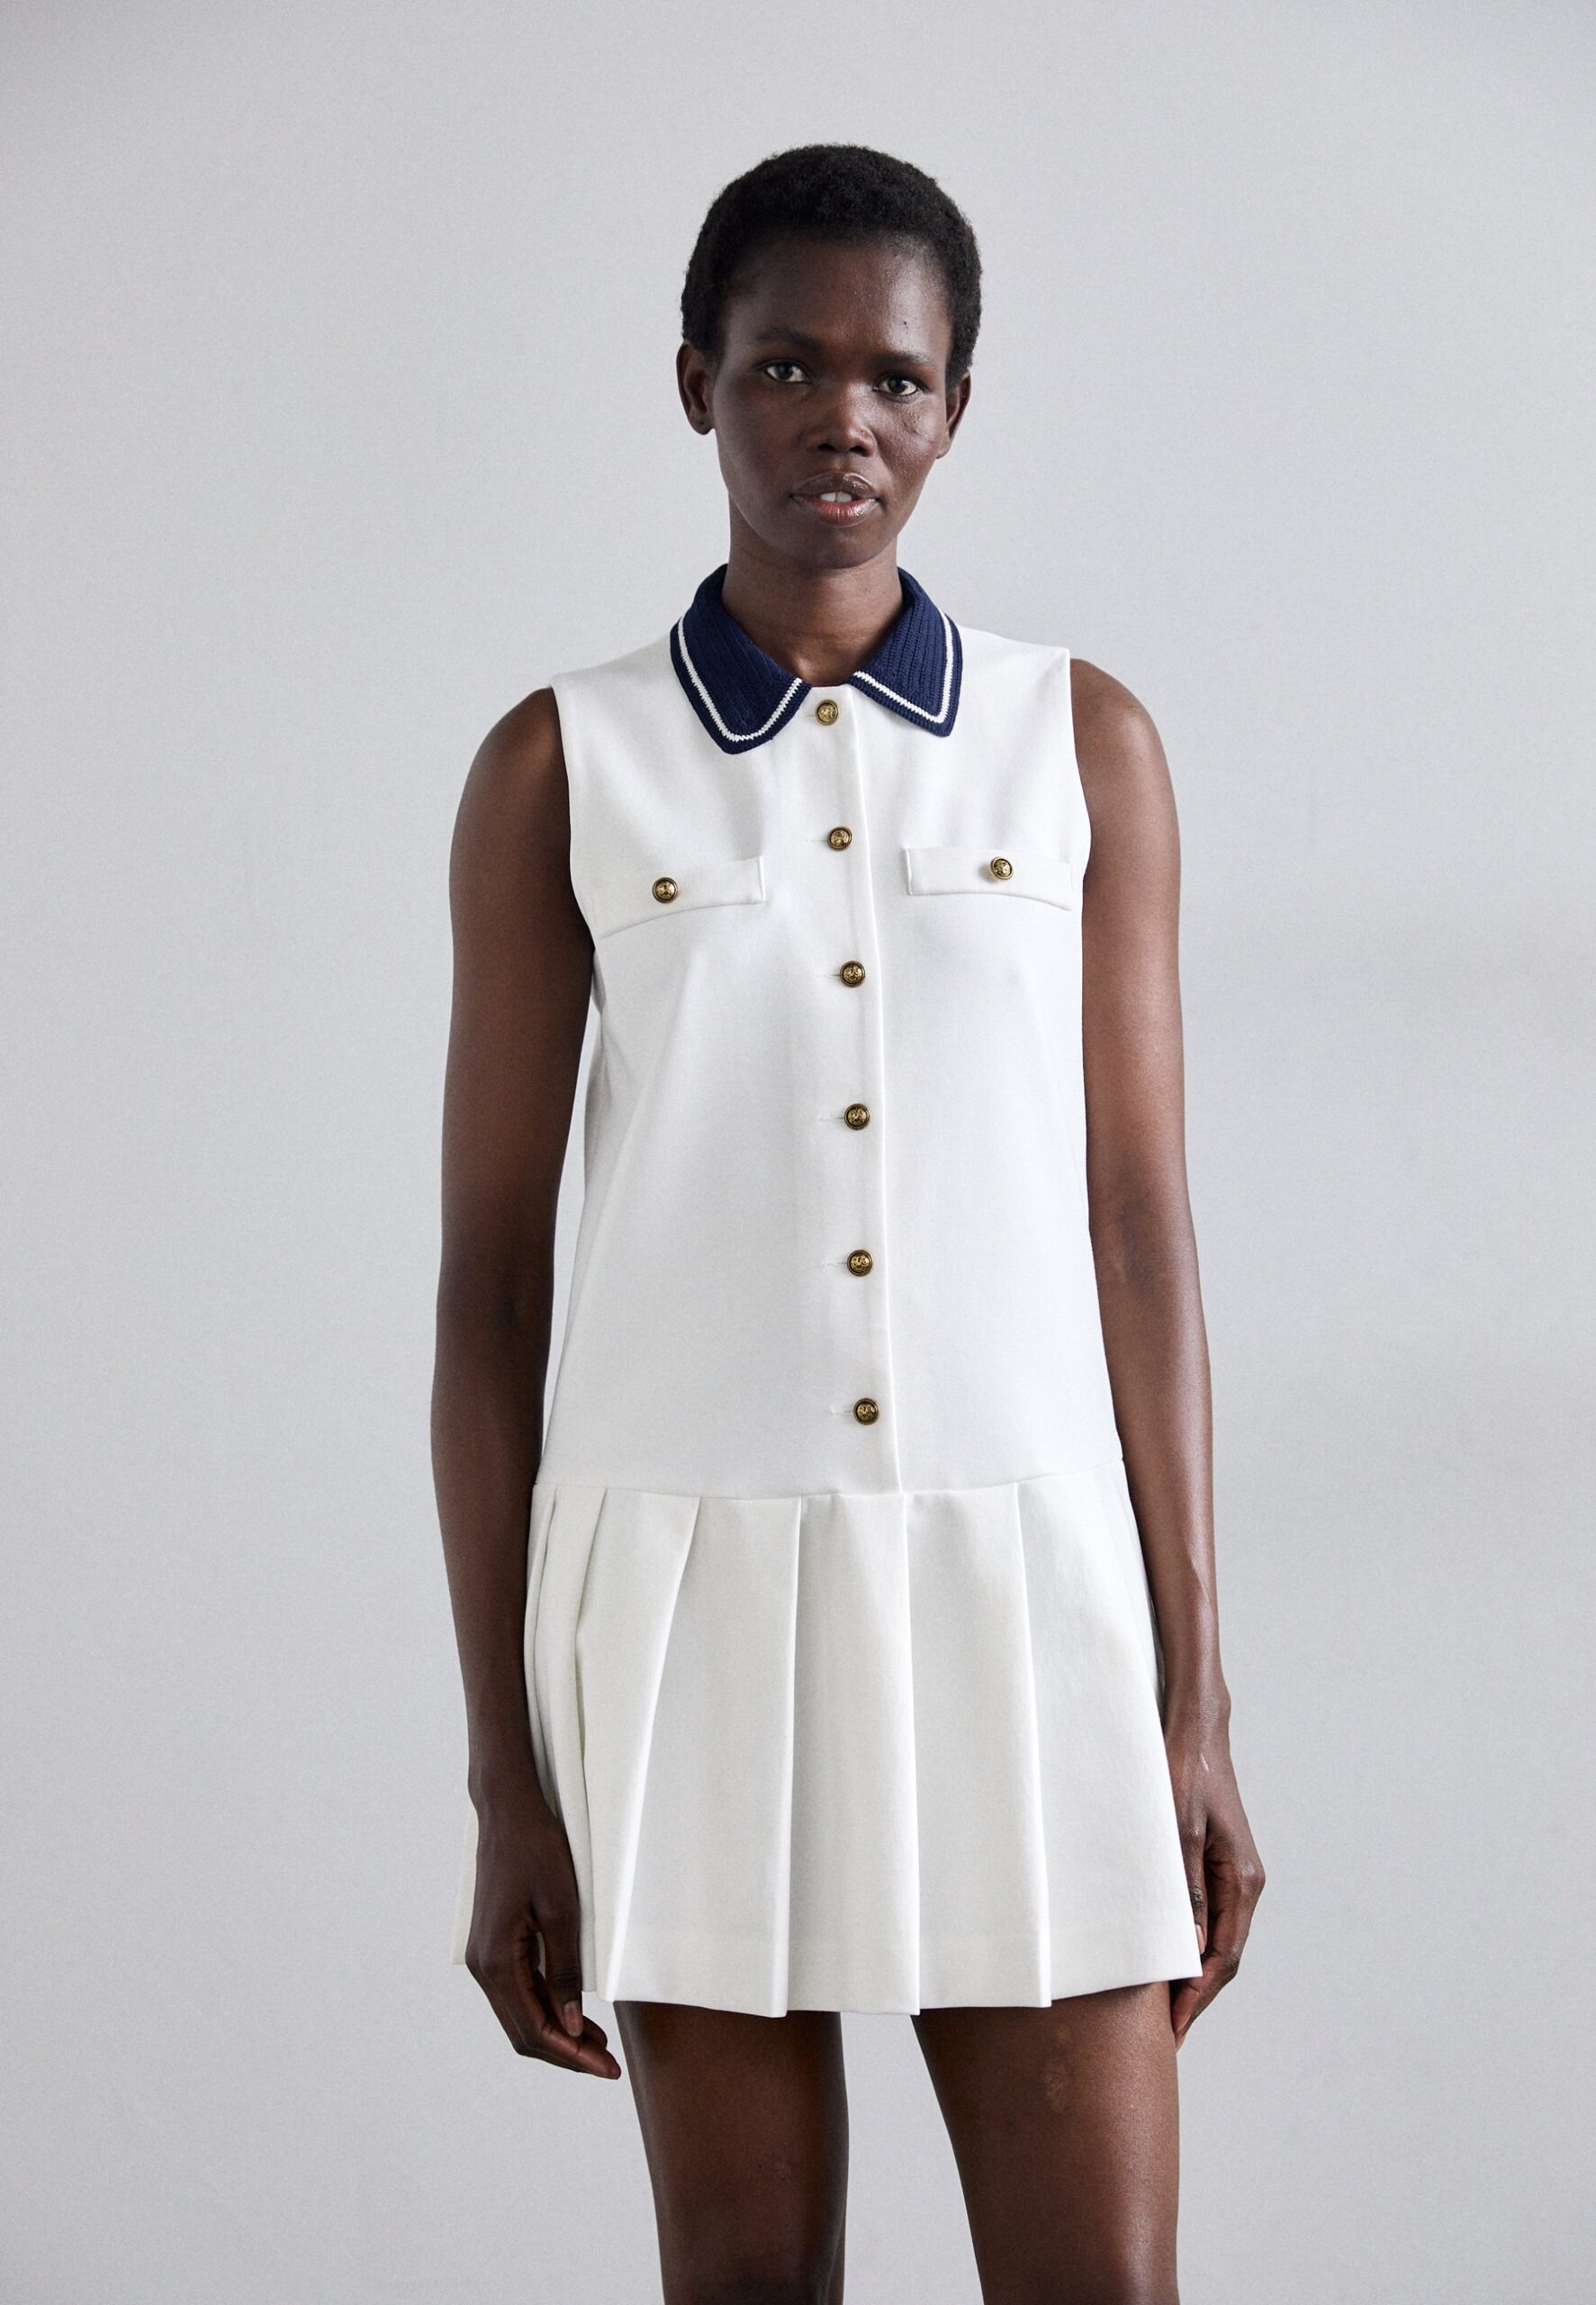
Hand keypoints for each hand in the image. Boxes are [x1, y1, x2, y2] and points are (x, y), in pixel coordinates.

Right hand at [462, 1772, 622, 2078]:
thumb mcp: (561, 1908)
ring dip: (558, 2032)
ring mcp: (484, 1955)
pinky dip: (547, 2007)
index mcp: (493, 1962)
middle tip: (609, 2065)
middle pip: (523, 2030)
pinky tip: (575, 2012)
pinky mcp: (494, 1943)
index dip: (571, 2055)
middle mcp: (481, 1966)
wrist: (508, 1808)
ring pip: (520, 2012)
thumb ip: (564, 1969)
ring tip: (599, 2045)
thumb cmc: (536, 1849)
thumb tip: (570, 2024)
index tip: (607, 2070)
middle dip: (566, 2052)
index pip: (533, 2029)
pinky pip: (519, 1989)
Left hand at [1162, 1703, 1264, 2049]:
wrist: (1195, 1728)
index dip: (1196, 1998)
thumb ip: (1184, 1889)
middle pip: (1222, 1957)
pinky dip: (1187, 1945)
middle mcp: (1243, 1883)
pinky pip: (1205, 1917)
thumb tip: (1186, 1949)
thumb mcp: (1178, 1831)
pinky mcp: (1215, 1864)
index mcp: (1242, 1880)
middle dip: (1195, 1998)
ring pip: (1214, 1940)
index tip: (1172, 2032)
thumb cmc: (1184, 1771)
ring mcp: (1231, 1875)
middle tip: (1163, 2038)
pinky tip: (1164, 1960)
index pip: (1222, 1957)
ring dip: (1190, 1976)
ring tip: (1160, 2012)